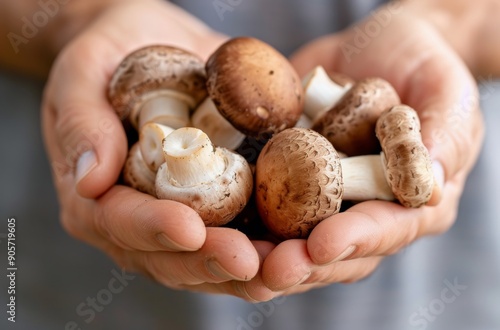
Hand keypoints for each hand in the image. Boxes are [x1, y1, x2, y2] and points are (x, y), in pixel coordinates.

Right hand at [42, 0, 261, 293]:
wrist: (151, 44)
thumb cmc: (110, 55)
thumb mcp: (82, 74)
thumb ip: (83, 123)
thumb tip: (88, 181)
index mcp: (96, 197)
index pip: (120, 223)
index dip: (154, 229)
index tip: (189, 229)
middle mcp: (138, 220)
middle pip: (170, 256)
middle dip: (210, 259)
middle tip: (248, 261)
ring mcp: (180, 218)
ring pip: (209, 260)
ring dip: (247, 269)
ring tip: (282, 265)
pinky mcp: (218, 206)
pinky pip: (242, 234)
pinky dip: (269, 246)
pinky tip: (297, 246)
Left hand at [241, 7, 483, 298]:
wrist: (376, 46)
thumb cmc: (422, 65)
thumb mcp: (446, 91)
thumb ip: (445, 136)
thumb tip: (430, 188)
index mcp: (410, 201)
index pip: (387, 229)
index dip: (356, 239)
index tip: (323, 243)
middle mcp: (363, 209)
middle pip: (336, 251)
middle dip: (303, 263)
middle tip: (271, 267)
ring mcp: (322, 197)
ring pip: (294, 238)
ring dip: (265, 252)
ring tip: (238, 256)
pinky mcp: (288, 179)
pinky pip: (264, 201)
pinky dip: (241, 216)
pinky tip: (219, 224)